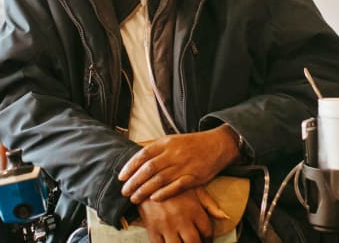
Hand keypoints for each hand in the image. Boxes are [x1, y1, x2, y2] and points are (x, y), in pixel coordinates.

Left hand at [119, 125, 239, 203]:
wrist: (217, 144)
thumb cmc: (193, 144)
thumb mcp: (173, 140)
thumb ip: (156, 149)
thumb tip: (137, 157)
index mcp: (166, 143)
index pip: (143, 155)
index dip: (130, 166)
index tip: (121, 177)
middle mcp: (174, 154)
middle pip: (149, 169)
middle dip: (134, 181)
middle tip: (124, 191)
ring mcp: (184, 165)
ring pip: (160, 179)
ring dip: (145, 190)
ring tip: (134, 198)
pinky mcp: (194, 177)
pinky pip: (176, 186)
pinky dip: (164, 193)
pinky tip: (154, 199)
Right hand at [137, 187, 226, 242]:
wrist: (146, 177)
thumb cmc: (173, 183)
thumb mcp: (193, 189)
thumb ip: (210, 204)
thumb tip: (225, 216)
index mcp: (193, 209)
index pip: (207, 231)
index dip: (209, 238)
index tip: (206, 239)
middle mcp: (181, 219)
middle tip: (197, 242)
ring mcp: (166, 225)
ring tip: (183, 242)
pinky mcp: (152, 228)